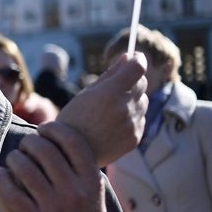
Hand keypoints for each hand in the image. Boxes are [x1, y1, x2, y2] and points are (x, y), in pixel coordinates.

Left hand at [0, 122, 115, 211]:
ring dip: (13, 158)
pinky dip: (2, 179)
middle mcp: (74, 192)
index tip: (43, 129)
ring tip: (13, 160)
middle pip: (44, 151)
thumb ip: (79, 166)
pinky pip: (11, 193)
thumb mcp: (93, 190)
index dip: (54, 129)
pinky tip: (0, 175)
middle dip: (29, 142)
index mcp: (92, 180)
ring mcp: (54, 208)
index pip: (72, 141)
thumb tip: (58, 134)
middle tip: (25, 145)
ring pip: (25, 169)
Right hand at [56, 52, 146, 166]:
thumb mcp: (86, 93)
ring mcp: (132, 124)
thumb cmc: (73, 120)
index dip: (138, 59)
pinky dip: (131, 118)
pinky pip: (140, 120)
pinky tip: (112, 125)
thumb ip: (111, 74)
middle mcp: (124, 108)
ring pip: (142, 102)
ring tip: (110, 111)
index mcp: (110, 93)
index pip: (137, 67)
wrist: (69, 154)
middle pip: (142, 83)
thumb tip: (128, 57)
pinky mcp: (135, 138)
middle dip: (133, 80)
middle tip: (117, 86)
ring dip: (132, 100)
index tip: (135, 57)